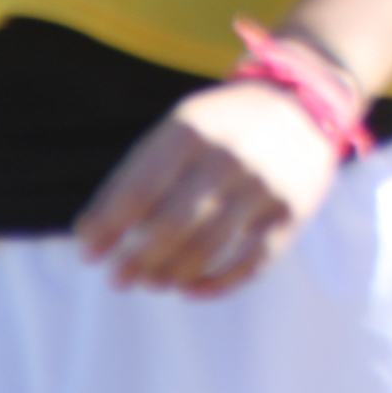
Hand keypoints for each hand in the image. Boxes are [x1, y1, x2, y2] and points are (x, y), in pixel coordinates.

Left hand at [74, 81, 345, 297]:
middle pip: (171, 226)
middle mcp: (230, 157)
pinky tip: (190, 289)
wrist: (303, 103)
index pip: (138, 192)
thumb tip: (88, 237)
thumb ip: (133, 178)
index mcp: (192, 132)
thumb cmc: (219, 126)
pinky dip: (216, 285)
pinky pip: (251, 262)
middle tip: (119, 279)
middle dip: (136, 260)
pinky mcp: (291, 212)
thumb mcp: (174, 131)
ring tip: (153, 281)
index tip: (90, 254)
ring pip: (207, 248)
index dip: (108, 229)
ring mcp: (264, 185)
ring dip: (170, 274)